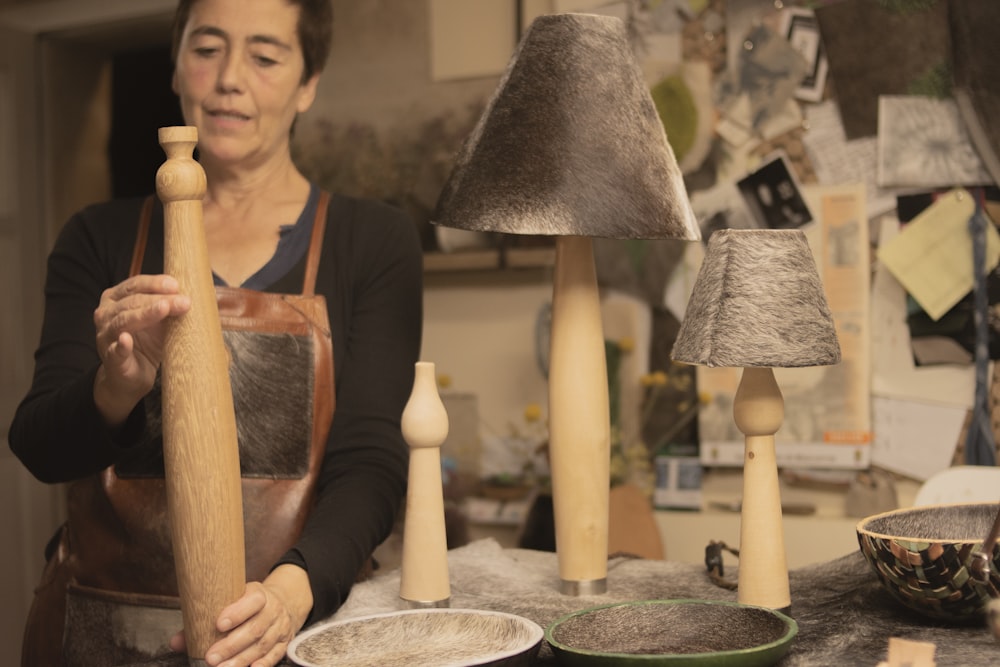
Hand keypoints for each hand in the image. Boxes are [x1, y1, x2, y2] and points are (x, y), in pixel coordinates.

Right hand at [92, 274, 189, 425]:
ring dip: (145, 314)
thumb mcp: (162, 322)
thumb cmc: (147, 343)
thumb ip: (172, 307)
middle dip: (160, 299)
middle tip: (184, 301)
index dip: (155, 283)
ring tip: (164, 309)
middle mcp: (106, 313)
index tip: (177, 285)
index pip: (135, 285)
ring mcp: (105, 336)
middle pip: (132, 301)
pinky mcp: (111, 358)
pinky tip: (127, 340)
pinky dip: (121, 345)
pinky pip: (115, 350)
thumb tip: (203, 294)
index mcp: (116, 299)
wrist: (133, 377)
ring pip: (123, 321)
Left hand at [170, 565, 313, 666]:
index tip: (218, 624)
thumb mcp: (231, 601)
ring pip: (262, 644)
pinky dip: (263, 664)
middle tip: (210, 658)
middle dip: (231, 645)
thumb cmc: (248, 605)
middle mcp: (273, 609)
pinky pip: (275, 655)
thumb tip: (176, 642)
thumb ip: (203, 619)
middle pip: (255, 628)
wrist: (282, 603)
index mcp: (260, 594)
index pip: (253, 600)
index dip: (237, 612)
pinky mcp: (284, 642)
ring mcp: (280, 627)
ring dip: (241, 659)